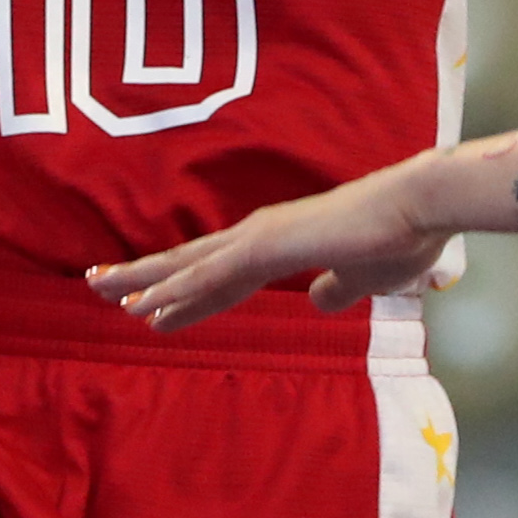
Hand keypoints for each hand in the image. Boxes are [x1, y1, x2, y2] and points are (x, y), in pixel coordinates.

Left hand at [85, 155, 450, 328]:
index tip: (149, 307)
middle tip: (96, 284)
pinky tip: (144, 303)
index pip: (217, 274)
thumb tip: (319, 301)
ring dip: (143, 280)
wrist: (420, 209)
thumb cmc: (399, 238)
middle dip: (141, 275)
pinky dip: (174, 289)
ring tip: (101, 291)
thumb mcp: (361, 277)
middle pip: (186, 262)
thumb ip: (336, 288)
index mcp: (276, 242)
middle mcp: (256, 235)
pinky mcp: (267, 247)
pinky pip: (210, 275)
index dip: (182, 292)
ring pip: (186, 266)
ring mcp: (258, 239)